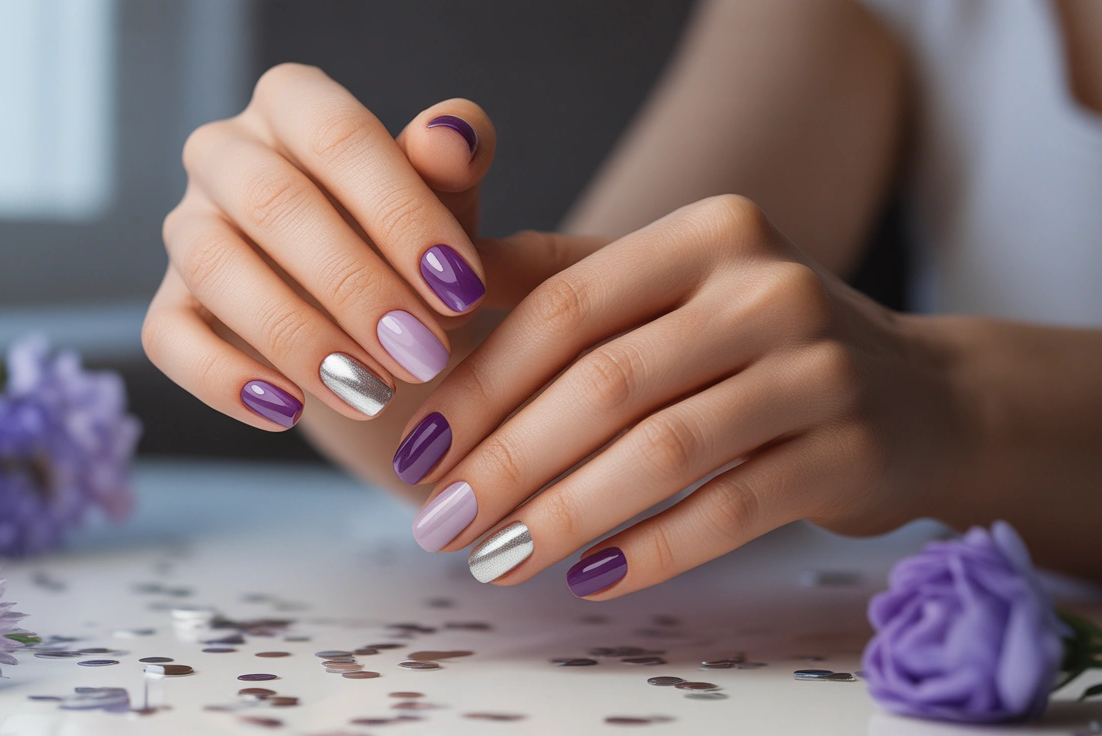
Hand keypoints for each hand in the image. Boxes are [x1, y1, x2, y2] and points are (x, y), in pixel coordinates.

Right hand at [144, 63, 496, 428]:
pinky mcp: (168, 303)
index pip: (338, 136)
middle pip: (273, 203)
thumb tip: (454, 134)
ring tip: (371, 393)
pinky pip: (169, 338)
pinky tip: (289, 411)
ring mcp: (186, 226)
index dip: (402, 213)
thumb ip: (454, 167)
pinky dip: (224, 379)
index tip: (462, 289)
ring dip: (298, 337)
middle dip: (356, 287)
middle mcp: (225, 151)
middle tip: (423, 354)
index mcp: (294, 102)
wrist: (381, 323)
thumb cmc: (414, 245)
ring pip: (215, 268)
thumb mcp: (450, 204)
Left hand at [397, 195, 964, 598]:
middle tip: (439, 523)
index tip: (415, 450)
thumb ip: (559, 278)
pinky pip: (730, 511)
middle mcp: (769, 287)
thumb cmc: (760, 342)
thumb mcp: (671, 285)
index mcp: (707, 233)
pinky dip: (651, 550)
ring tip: (495, 561)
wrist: (924, 395)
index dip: (479, 385)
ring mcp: (820, 369)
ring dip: (562, 515)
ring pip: (661, 452)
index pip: (565, 308)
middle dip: (505, 463)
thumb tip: (432, 295)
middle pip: (604, 383)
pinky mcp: (852, 452)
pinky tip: (588, 576)